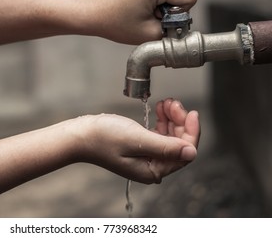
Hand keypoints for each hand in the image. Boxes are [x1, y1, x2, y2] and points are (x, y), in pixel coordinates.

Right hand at [76, 98, 199, 183]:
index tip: (192, 112)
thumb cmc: (102, 138)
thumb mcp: (137, 139)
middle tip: (172, 102)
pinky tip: (159, 109)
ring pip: (170, 137)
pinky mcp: (139, 147)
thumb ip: (165, 146)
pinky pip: (158, 134)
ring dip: (171, 119)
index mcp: (152, 170)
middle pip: (178, 144)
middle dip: (180, 122)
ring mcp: (145, 157)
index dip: (191, 132)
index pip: (183, 154)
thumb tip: (192, 152)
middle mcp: (151, 166)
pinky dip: (161, 121)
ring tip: (165, 103)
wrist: (79, 135)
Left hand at [90, 0, 196, 43]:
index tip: (160, 20)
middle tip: (150, 17)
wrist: (96, 13)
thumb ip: (172, 31)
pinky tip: (143, 4)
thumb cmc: (115, 22)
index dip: (178, 15)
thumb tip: (183, 28)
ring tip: (144, 11)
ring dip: (164, 3)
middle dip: (170, 9)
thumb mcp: (150, 33)